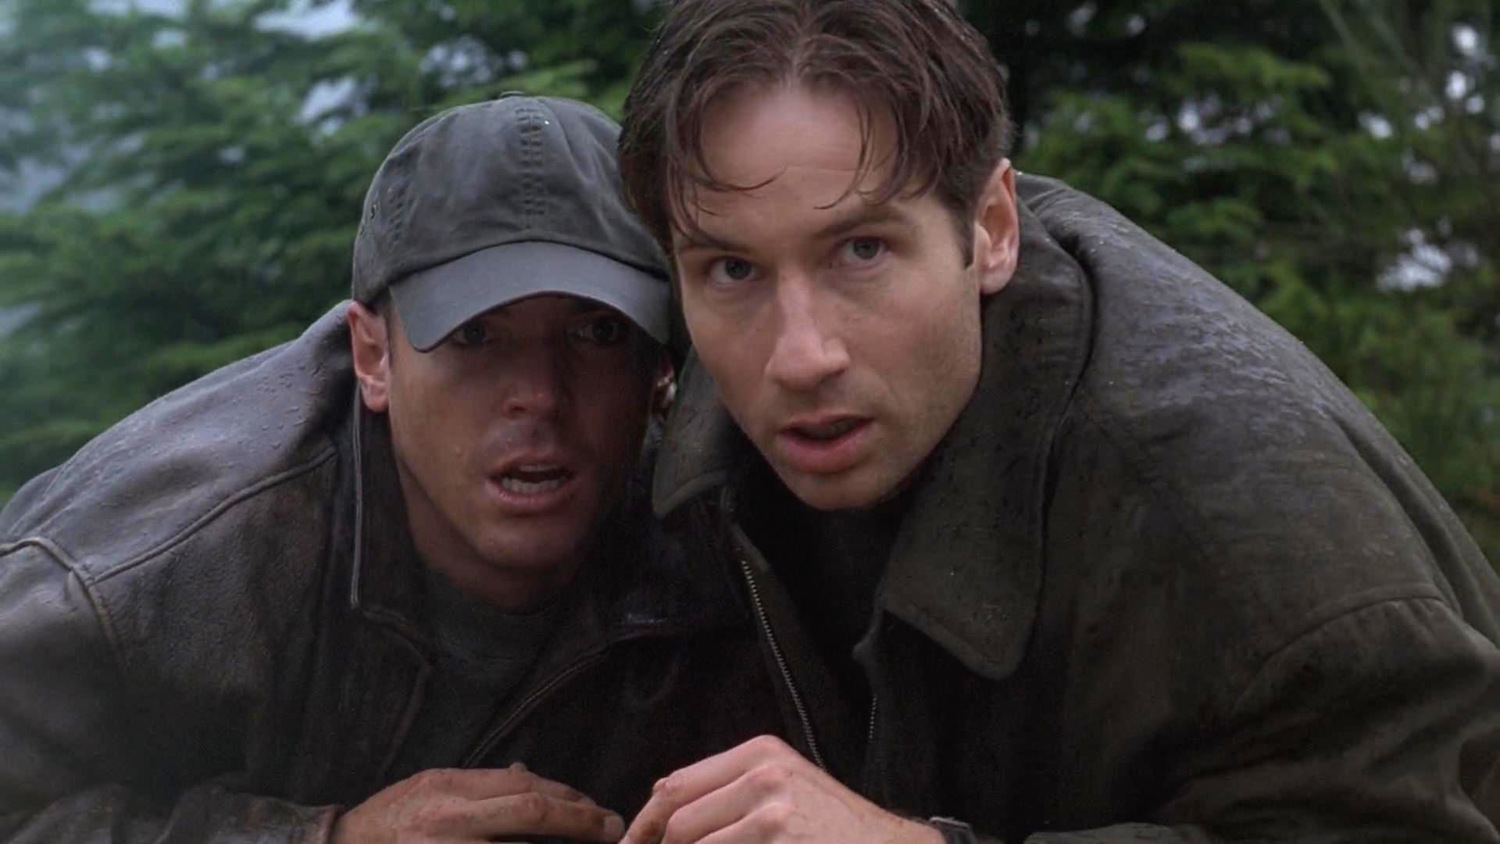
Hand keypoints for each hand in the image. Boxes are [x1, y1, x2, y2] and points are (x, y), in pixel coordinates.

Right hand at [332, 762, 623, 842]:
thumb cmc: (391, 818)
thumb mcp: (432, 785)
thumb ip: (481, 784)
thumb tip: (528, 776)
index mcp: (450, 789)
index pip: (524, 787)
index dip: (568, 797)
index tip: (594, 807)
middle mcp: (451, 821)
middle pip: (531, 813)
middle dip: (580, 820)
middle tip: (612, 827)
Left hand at [620, 735, 941, 843]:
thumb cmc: (834, 827)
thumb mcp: (785, 786)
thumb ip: (729, 790)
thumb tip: (661, 810)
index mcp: (759, 752)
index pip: (675, 786)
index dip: (644, 825)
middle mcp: (763, 774)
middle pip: (678, 823)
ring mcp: (772, 811)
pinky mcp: (778, 840)